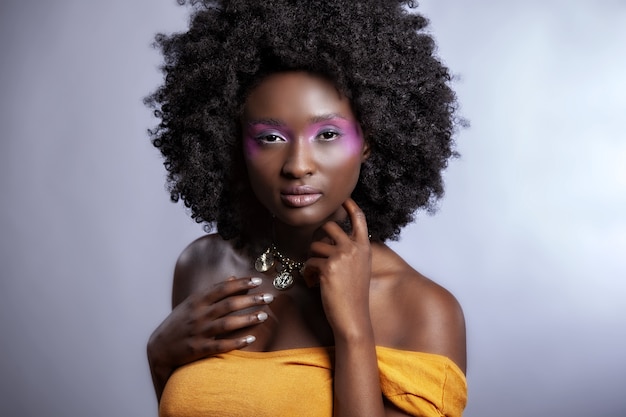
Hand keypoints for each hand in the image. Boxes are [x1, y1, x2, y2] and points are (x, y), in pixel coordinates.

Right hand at [147, 276, 272, 397]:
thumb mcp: (192, 304)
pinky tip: (250, 339)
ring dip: (247, 319)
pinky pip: (220, 345)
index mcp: (197, 301)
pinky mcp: (198, 349)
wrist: (159, 348)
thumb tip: (232, 278)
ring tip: (264, 315)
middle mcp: (198, 315)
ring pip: (227, 324)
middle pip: (229, 304)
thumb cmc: (179, 323)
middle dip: (251, 300)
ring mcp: (198, 332)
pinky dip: (236, 342)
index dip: (241, 284)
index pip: (222, 289)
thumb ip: (212, 292)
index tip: (258, 281)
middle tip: (269, 297)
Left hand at [304, 198, 372, 337]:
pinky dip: (307, 273)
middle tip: (317, 252)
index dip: (350, 205)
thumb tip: (330, 239)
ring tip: (316, 275)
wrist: (353, 317)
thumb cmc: (353, 294)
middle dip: (319, 237)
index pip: (358, 218)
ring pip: (316, 245)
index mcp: (364, 247)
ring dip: (312, 259)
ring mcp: (341, 256)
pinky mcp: (328, 268)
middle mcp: (354, 248)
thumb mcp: (358, 267)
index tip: (343, 198)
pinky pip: (309, 262)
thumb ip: (350, 250)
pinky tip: (313, 284)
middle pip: (330, 226)